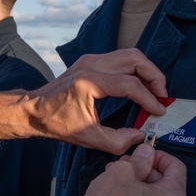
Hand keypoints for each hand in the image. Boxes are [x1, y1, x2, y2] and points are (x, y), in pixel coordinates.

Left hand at [21, 48, 168, 154]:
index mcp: (89, 82)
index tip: (159, 112)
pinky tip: (139, 87)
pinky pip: (120, 59)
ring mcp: (90, 59)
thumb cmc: (57, 124)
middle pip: (134, 58)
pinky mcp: (90, 60)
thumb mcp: (88, 138)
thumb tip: (141, 135)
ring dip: (146, 71)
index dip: (149, 98)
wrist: (33, 110)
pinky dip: (135, 70)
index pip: (130, 84)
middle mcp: (91, 64)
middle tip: (163, 96)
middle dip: (154, 75)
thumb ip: (118, 140)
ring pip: (129, 55)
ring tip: (154, 92)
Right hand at [77, 144, 186, 195]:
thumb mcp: (123, 170)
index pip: (177, 168)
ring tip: (118, 181)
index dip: (159, 156)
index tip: (147, 153)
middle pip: (166, 186)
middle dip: (146, 172)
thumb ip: (141, 158)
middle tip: (127, 165)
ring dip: (140, 189)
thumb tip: (147, 153)